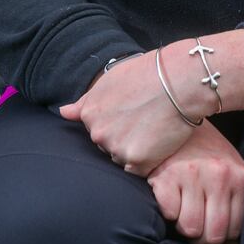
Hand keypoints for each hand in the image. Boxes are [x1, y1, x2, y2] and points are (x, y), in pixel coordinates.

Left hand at [58, 51, 196, 175]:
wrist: (180, 79)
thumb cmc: (149, 73)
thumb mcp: (111, 79)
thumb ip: (85, 101)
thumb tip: (63, 113)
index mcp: (90, 113)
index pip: (98, 129)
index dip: (118, 121)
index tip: (132, 110)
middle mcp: (98, 133)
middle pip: (108, 146)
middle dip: (124, 137)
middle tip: (145, 117)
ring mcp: (116, 149)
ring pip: (123, 159)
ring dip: (137, 149)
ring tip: (154, 126)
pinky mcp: (137, 161)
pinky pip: (140, 170)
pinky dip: (150, 159)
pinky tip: (159, 138)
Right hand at [146, 118, 243, 243]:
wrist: (175, 116)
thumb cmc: (203, 151)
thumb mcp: (226, 173)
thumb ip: (233, 209)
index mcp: (238, 176)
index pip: (234, 229)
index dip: (220, 236)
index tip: (209, 225)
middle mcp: (218, 175)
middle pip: (213, 235)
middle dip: (201, 239)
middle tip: (192, 224)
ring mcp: (192, 174)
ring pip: (190, 228)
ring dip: (182, 224)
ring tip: (181, 206)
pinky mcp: (166, 175)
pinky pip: (169, 214)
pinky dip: (166, 210)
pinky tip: (168, 194)